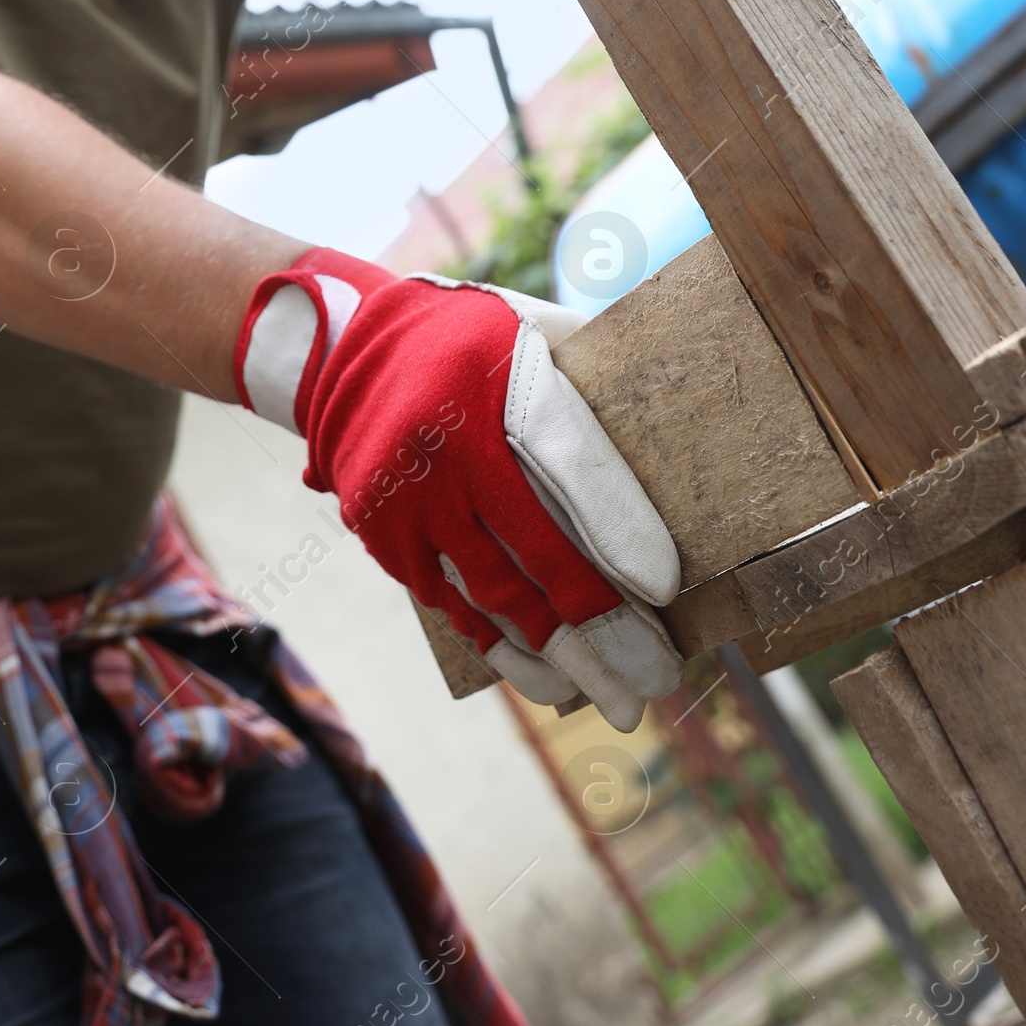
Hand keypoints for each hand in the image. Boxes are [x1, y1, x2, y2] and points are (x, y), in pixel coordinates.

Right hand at [234, 248, 684, 729]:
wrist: (347, 353)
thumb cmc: (470, 339)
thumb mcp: (532, 323)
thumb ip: (593, 361)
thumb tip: (678, 408)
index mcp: (492, 382)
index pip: (567, 462)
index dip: (616, 527)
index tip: (666, 588)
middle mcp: (446, 449)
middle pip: (537, 555)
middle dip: (603, 630)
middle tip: (657, 680)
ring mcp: (410, 501)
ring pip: (495, 597)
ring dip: (561, 659)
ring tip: (617, 702)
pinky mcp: (385, 537)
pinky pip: (454, 607)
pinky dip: (505, 650)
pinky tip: (551, 683)